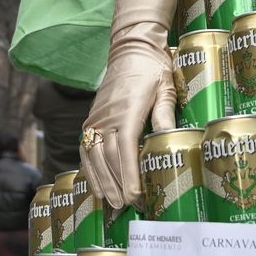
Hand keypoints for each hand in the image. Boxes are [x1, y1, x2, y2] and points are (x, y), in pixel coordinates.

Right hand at [81, 39, 174, 207]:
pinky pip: (86, 148)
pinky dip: (89, 168)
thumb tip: (169, 140)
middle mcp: (107, 116)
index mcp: (128, 109)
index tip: (134, 195)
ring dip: (101, 181)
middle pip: (108, 156)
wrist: (131, 49)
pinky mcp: (91, 119)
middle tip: (125, 206)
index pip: (125, 147)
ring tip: (110, 202)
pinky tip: (96, 185)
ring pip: (93, 155)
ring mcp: (96, 118)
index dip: (128, 173)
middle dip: (117, 183)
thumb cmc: (153, 69)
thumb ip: (165, 114)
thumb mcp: (166, 88)